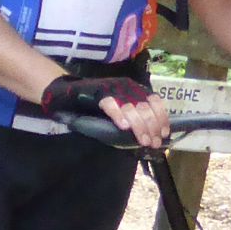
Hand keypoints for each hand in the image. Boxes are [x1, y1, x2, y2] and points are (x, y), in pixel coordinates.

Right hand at [37, 73, 168, 148]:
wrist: (66, 91)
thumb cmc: (93, 102)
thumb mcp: (118, 106)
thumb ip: (131, 114)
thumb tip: (149, 130)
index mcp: (133, 88)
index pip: (154, 101)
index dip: (161, 117)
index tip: (164, 133)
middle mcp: (126, 87)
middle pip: (145, 108)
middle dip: (152, 127)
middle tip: (153, 143)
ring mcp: (112, 89)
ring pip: (132, 108)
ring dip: (140, 126)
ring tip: (143, 140)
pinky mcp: (97, 93)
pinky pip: (111, 105)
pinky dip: (119, 116)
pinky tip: (123, 127)